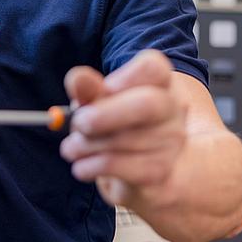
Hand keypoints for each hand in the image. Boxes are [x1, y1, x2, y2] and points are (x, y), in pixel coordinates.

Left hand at [60, 49, 187, 210]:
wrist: (148, 174)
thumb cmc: (121, 126)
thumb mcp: (102, 103)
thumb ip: (89, 89)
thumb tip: (77, 78)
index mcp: (158, 83)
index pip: (153, 68)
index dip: (128, 76)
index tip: (108, 87)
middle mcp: (171, 110)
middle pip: (147, 103)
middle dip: (105, 114)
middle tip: (78, 123)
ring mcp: (170, 143)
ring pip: (123, 140)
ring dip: (85, 144)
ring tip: (71, 147)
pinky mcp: (159, 173)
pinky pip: (118, 166)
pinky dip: (89, 166)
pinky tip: (81, 166)